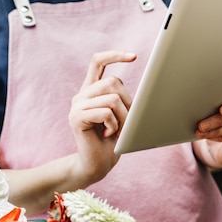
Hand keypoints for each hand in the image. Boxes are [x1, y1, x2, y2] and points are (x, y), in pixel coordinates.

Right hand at [69, 51, 134, 182]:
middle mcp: (81, 95)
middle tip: (126, 123)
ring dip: (122, 117)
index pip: (98, 62)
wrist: (97, 165)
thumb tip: (145, 89)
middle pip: (113, 82)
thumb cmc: (113, 141)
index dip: (114, 56)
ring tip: (117, 131)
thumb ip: (123, 99)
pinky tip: (108, 134)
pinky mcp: (76, 118)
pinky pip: (104, 112)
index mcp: (91, 90)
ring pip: (111, 98)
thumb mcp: (122, 116)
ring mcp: (76, 106)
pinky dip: (113, 125)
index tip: (134, 56)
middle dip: (127, 103)